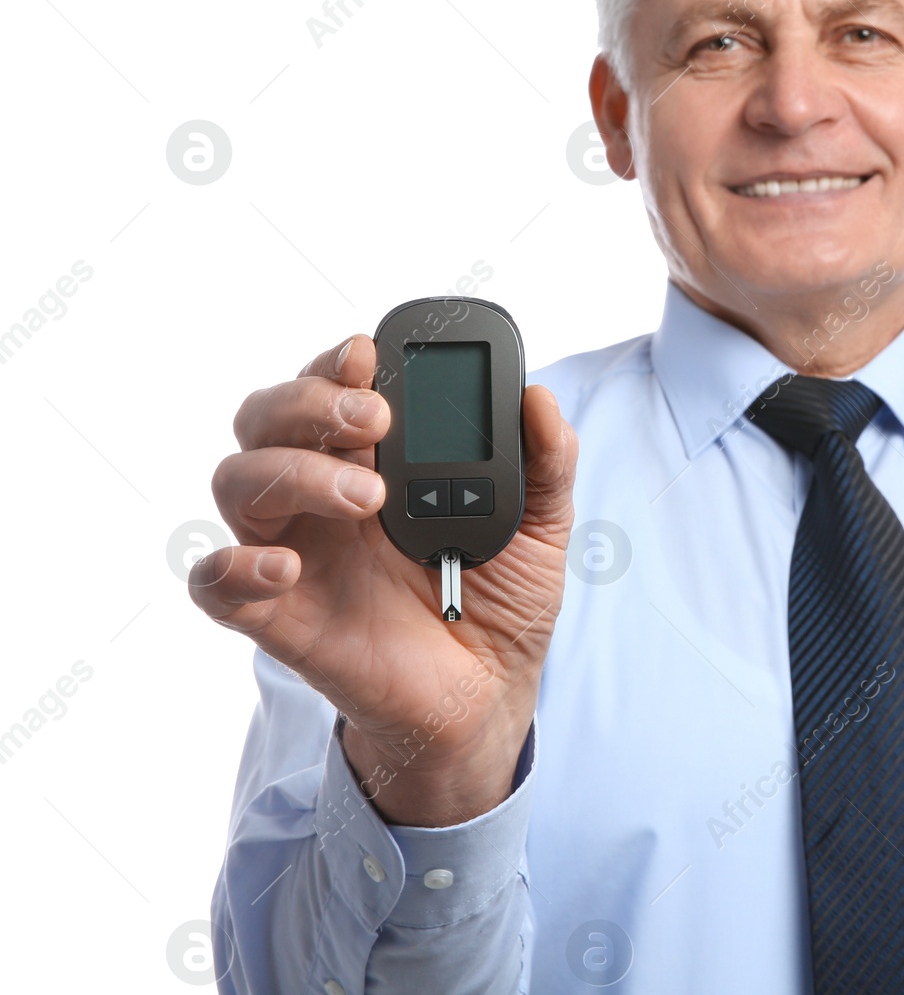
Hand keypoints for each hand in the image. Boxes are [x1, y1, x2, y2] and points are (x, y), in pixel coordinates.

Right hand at [191, 334, 576, 824]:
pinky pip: (213, 584)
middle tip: (374, 418)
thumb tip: (538, 398)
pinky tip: (285, 567)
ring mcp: (295, 550)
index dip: (334, 362)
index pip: (330, 387)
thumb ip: (547, 462)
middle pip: (268, 418)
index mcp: (375, 456)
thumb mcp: (543, 527)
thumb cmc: (502, 598)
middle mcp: (321, 493)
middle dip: (309, 400)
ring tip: (368, 496)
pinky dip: (231, 566)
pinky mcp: (278, 617)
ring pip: (238, 480)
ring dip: (294, 472)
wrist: (490, 692)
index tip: (367, 353)